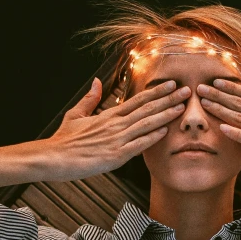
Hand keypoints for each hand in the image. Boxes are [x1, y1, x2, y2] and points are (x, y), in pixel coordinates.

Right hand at [45, 77, 188, 180]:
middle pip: (147, 109)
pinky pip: (138, 145)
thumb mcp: (75, 114)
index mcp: (108, 116)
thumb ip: (90, 99)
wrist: (53, 157)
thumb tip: (98, 82)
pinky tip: (165, 131)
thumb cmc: (64, 140)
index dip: (156, 92)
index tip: (171, 85)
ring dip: (165, 115)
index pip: (137, 100)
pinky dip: (152, 137)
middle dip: (169, 100)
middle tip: (187, 91)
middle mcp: (115, 125)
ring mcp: (117, 139)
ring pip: (146, 124)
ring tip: (182, 108)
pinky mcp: (116, 155)